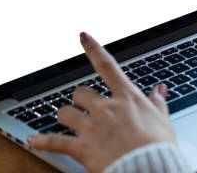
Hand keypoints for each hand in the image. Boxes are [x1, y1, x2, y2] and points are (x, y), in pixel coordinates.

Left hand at [27, 32, 175, 172]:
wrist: (148, 169)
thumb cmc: (158, 148)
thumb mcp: (163, 122)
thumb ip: (158, 104)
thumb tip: (160, 90)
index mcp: (126, 98)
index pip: (107, 65)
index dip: (93, 48)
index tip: (83, 36)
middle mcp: (105, 108)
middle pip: (79, 92)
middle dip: (79, 100)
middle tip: (84, 108)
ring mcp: (91, 127)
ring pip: (64, 113)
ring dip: (65, 117)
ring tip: (67, 123)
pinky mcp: (82, 148)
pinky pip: (54, 141)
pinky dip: (42, 142)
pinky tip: (33, 141)